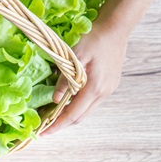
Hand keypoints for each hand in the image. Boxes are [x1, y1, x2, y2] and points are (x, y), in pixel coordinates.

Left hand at [42, 18, 126, 134]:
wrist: (116, 27)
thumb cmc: (95, 38)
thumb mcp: (75, 56)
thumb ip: (64, 79)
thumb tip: (55, 99)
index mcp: (95, 87)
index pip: (73, 114)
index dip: (57, 125)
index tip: (43, 133)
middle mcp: (104, 93)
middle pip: (80, 117)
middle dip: (62, 123)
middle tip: (45, 124)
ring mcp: (109, 90)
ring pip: (87, 110)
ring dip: (71, 114)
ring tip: (54, 112)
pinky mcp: (110, 85)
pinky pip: (92, 101)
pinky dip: (79, 104)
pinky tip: (68, 99)